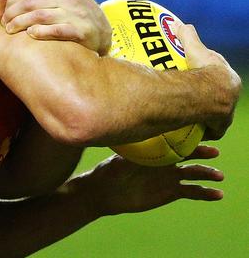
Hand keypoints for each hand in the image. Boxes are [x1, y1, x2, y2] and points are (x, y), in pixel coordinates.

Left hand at [1, 0, 111, 54]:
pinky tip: (30, 34)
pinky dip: (41, 31)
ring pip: (40, 16)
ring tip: (10, 30)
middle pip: (32, 3)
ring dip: (21, 23)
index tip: (4, 10)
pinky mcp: (81, 31)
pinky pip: (57, 30)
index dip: (13, 0)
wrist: (103, 31)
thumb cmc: (79, 7)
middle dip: (13, 13)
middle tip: (4, 23)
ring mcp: (76, 14)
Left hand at [80, 145, 223, 216]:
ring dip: (207, 174)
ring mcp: (171, 177)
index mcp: (156, 149)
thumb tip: (132, 131)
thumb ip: (132, 148)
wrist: (107, 192)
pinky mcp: (172, 193)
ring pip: (194, 174)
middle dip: (202, 152)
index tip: (199, 134)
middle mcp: (167, 161)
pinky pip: (191, 192)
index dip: (187, 137)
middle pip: (189, 155)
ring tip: (218, 176)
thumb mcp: (121, 157)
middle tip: (213, 152)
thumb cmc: (111, 170)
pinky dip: (205, 193)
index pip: (175, 141)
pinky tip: (216, 194)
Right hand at [175, 22, 241, 139]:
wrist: (211, 93)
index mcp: (228, 77)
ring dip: (206, 113)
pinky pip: (211, 127)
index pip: (219, 75)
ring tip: (191, 113)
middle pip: (218, 95)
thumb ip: (188, 36)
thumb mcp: (194, 49)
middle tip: (192, 95)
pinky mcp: (219, 124)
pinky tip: (193, 126)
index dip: (209, 75)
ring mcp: (226, 111)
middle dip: (208, 96)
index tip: (198, 74)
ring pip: (216, 112)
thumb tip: (180, 24)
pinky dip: (204, 127)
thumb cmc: (204, 70)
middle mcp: (230, 95)